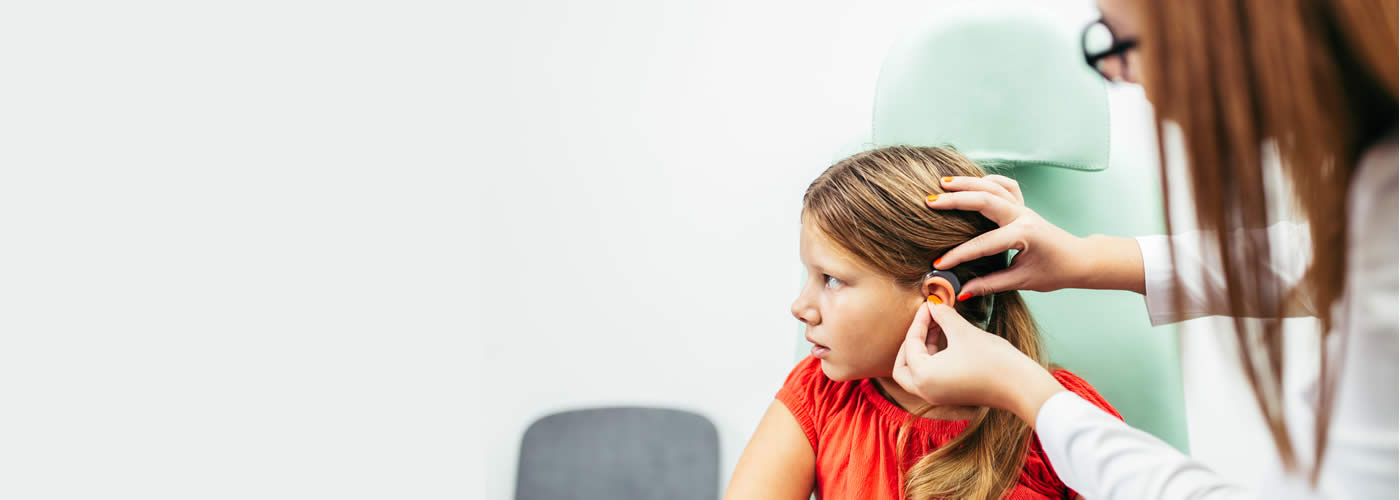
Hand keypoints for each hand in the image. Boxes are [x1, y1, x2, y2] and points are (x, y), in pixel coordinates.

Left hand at [891, 302, 1064, 424]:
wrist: (1022, 386)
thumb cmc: (993, 360)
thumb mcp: (963, 332)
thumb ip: (943, 316)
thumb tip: (933, 303)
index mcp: (923, 378)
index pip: (910, 345)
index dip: (919, 320)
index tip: (930, 304)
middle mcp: (926, 392)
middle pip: (902, 367)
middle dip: (910, 342)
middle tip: (924, 322)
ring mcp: (939, 397)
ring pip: (916, 373)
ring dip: (923, 349)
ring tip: (938, 325)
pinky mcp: (951, 396)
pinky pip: (931, 377)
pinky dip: (933, 359)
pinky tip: (948, 340)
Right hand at [927, 175, 1144, 295]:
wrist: (1079, 259)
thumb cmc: (1055, 272)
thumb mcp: (1022, 281)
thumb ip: (990, 284)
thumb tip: (962, 290)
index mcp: (1023, 234)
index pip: (983, 244)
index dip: (959, 255)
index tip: (938, 264)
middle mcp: (1022, 215)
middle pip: (985, 200)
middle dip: (956, 200)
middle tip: (931, 202)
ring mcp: (1023, 207)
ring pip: (993, 186)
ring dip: (968, 183)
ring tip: (943, 182)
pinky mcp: (1024, 206)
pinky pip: (1006, 185)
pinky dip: (990, 180)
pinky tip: (974, 182)